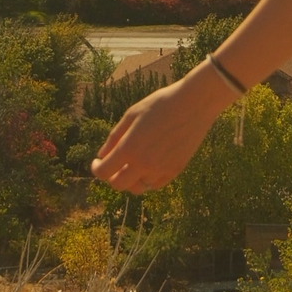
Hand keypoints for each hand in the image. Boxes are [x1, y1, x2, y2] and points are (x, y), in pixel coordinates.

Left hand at [91, 63, 226, 193]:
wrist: (194, 103)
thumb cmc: (161, 103)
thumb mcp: (133, 114)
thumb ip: (115, 137)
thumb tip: (102, 155)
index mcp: (129, 148)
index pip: (103, 172)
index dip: (96, 167)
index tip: (98, 161)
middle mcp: (143, 164)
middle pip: (118, 184)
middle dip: (112, 176)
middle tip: (115, 165)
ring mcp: (160, 169)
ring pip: (137, 187)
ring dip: (131, 179)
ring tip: (133, 165)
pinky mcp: (175, 171)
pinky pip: (155, 184)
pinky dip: (148, 178)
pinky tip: (150, 164)